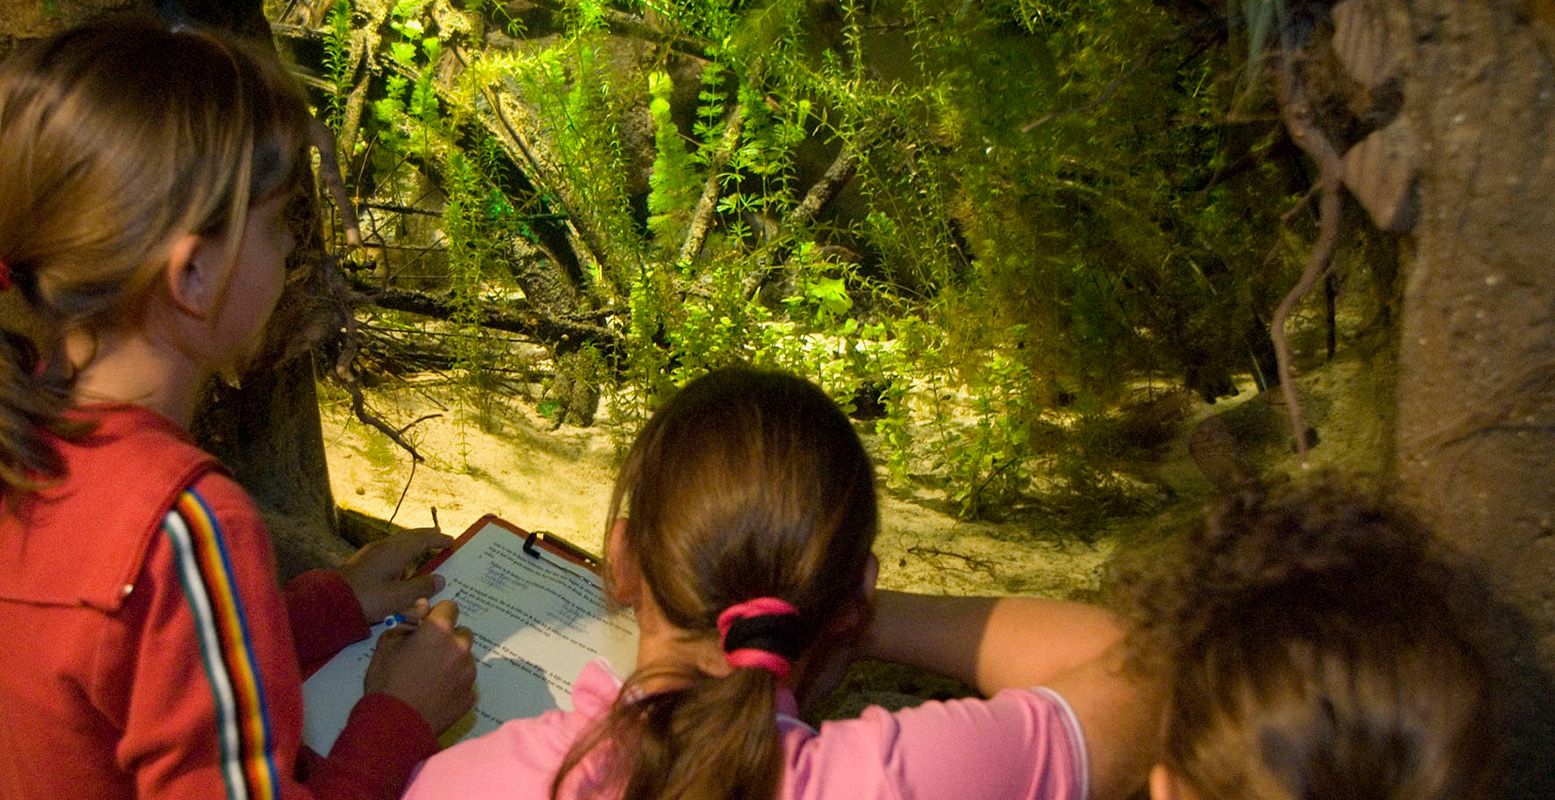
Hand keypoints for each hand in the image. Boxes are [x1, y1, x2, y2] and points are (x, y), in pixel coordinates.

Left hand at [340, 528, 452, 621]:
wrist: (329, 603)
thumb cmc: (367, 598)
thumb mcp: (399, 597)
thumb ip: (421, 587)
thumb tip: (439, 579)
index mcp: (395, 551)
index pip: (422, 539)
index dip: (438, 539)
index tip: (451, 541)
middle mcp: (383, 547)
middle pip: (410, 537)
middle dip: (426, 537)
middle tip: (440, 539)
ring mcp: (371, 554)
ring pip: (398, 544)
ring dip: (413, 545)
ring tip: (424, 552)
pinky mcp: (363, 564)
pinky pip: (389, 552)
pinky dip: (402, 554)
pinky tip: (401, 568)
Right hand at [364, 598, 476, 733]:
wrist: (394, 726)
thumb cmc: (386, 682)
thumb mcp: (386, 644)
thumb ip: (407, 621)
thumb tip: (423, 607)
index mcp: (439, 632)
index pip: (450, 608)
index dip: (437, 615)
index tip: (428, 626)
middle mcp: (460, 649)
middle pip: (461, 633)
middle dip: (448, 639)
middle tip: (427, 654)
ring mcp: (468, 674)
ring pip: (465, 658)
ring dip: (453, 661)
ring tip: (430, 678)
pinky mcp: (470, 696)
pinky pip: (465, 682)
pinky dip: (455, 684)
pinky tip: (436, 694)